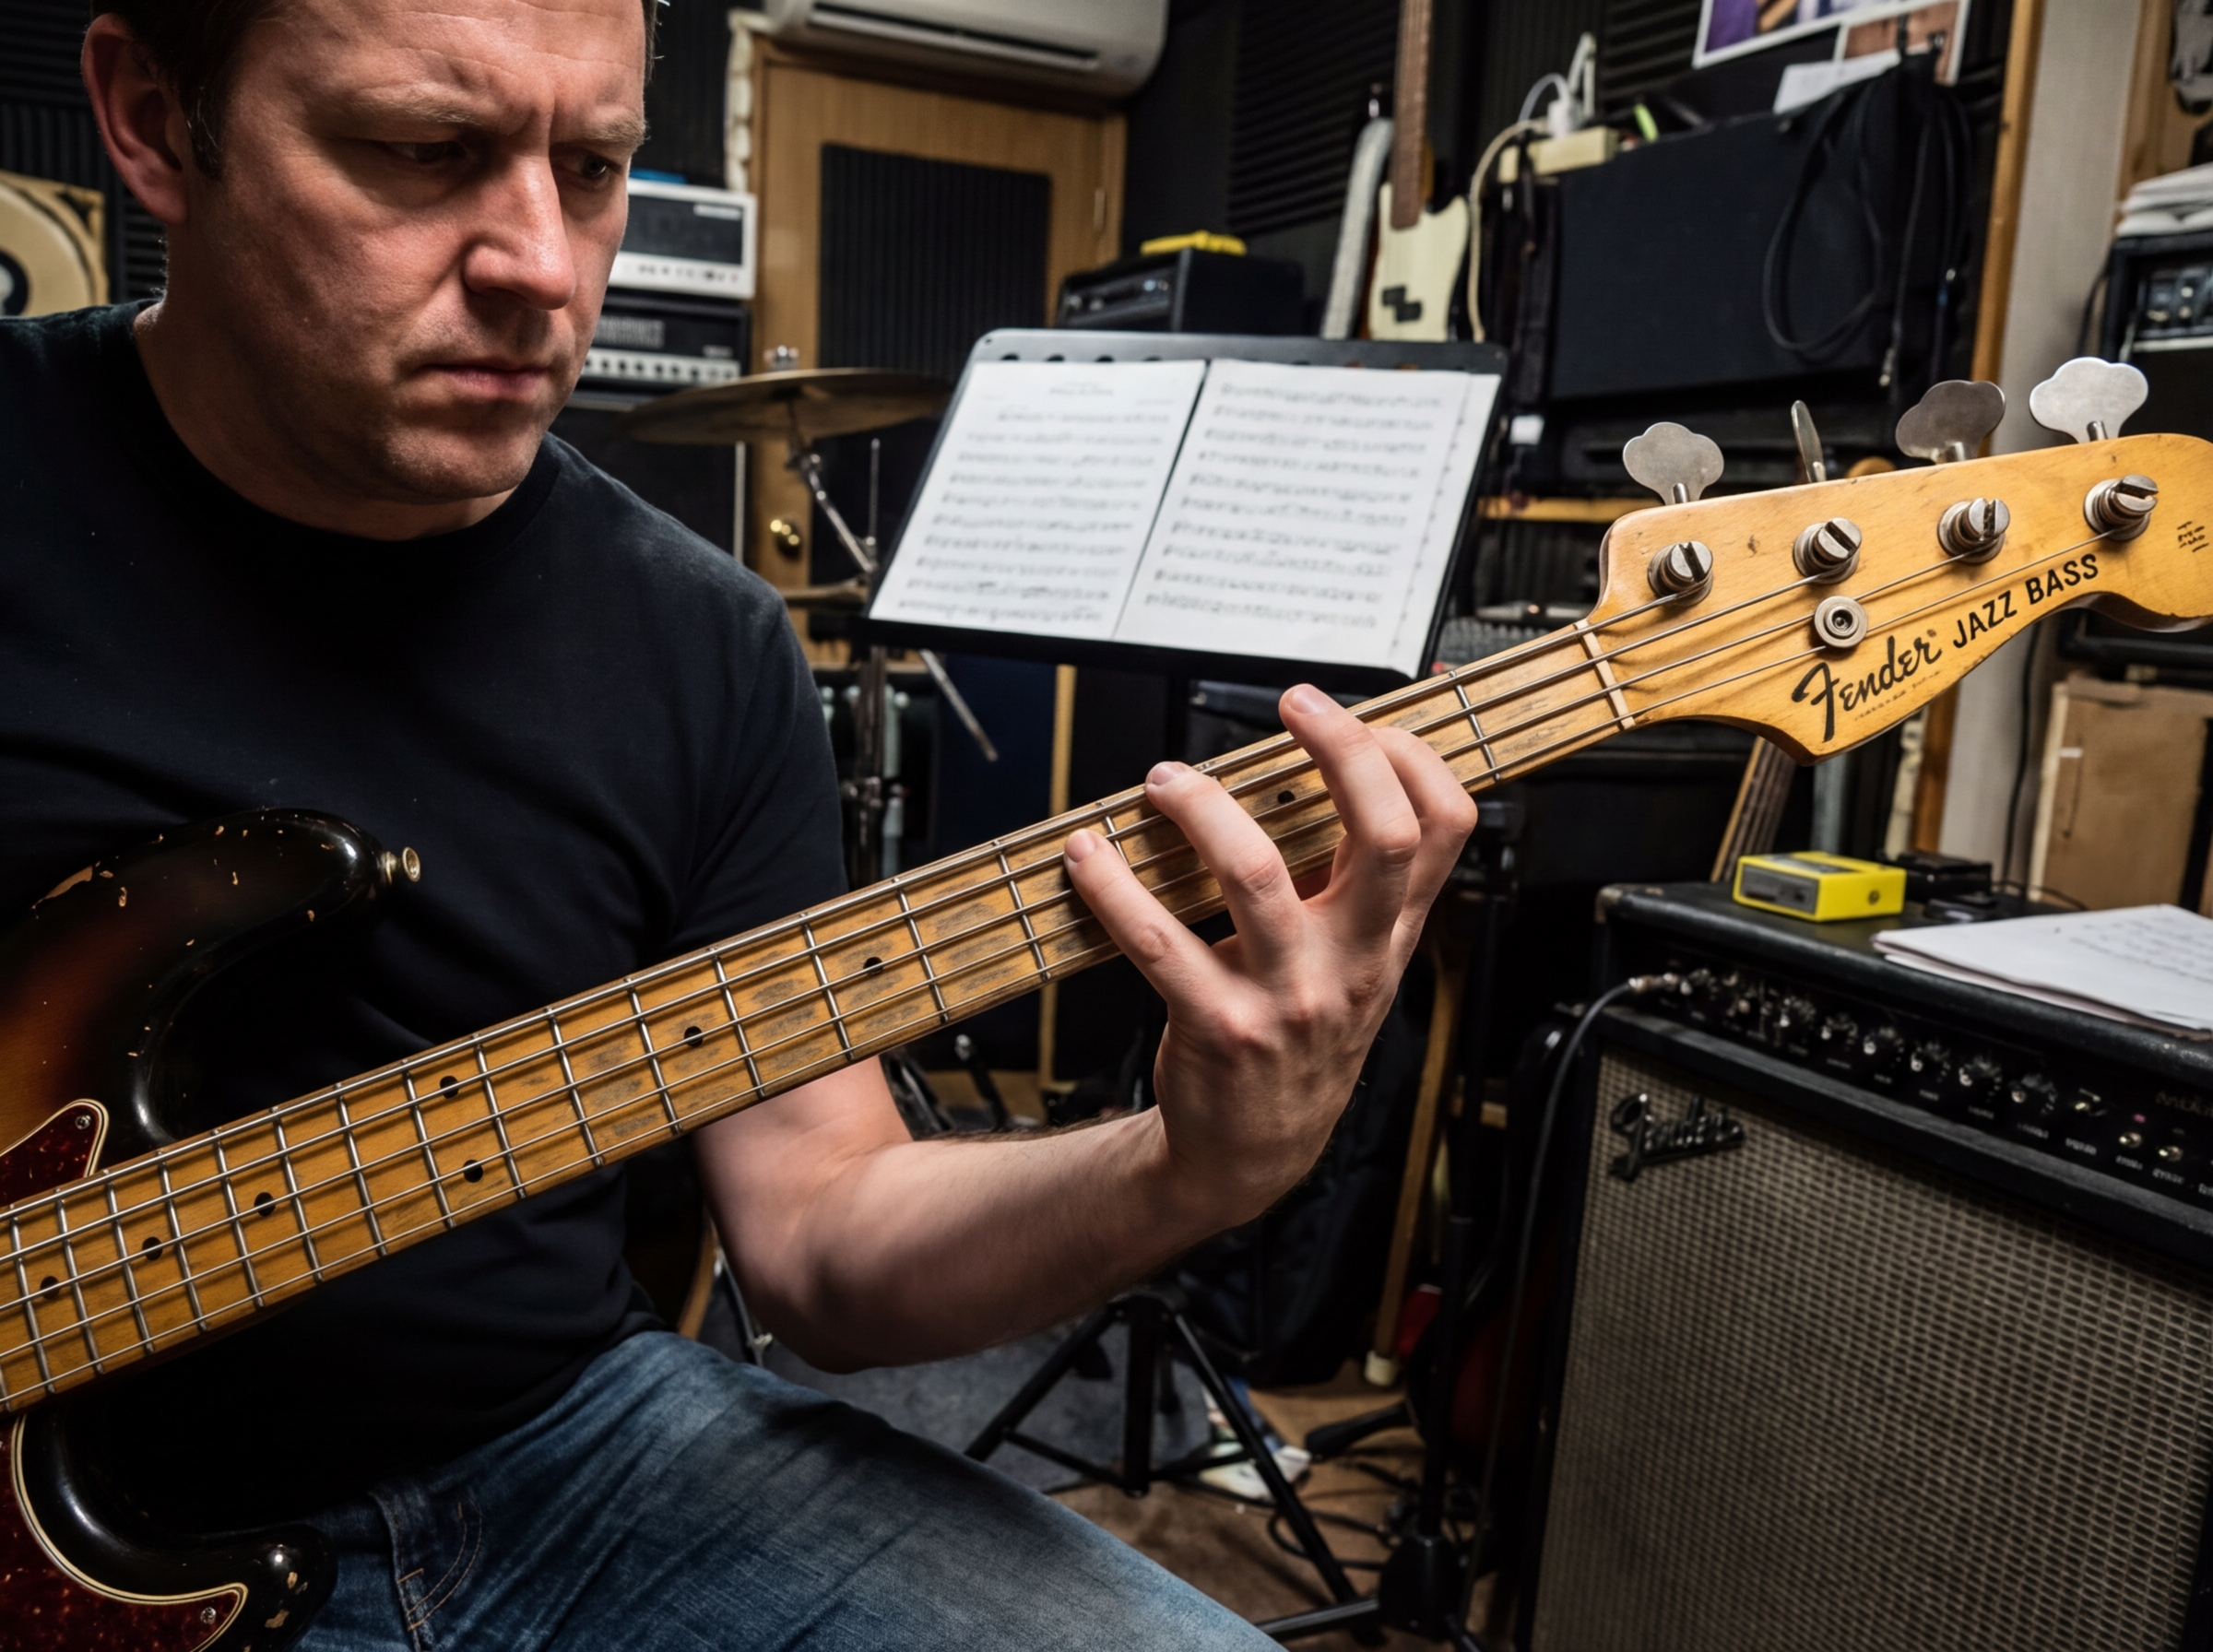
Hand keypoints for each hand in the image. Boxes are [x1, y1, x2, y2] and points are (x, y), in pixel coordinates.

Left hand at [1060, 684, 1476, 1225]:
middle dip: (1341, 750)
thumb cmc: (1298, 1033)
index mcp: (1389, 933)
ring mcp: (1290, 996)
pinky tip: (1090, 859)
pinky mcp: (1220, 1026)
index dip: (1414, 757)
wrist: (1254, 1148)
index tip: (1365, 717)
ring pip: (1257, 873)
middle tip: (1294, 704)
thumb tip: (1338, 766)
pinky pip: (1161, 943)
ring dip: (1201, 808)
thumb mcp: (1356, 962)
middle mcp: (1352, 960)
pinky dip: (1114, 889)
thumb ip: (1356, 878)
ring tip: (1165, 782)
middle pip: (1382, 835)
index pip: (1444, 828)